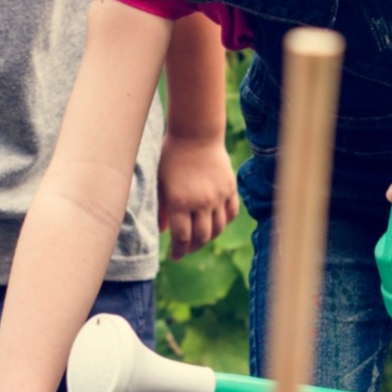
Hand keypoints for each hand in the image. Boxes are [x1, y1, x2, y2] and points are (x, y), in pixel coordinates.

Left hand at [156, 132, 238, 256]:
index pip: (182, 238)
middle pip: (202, 237)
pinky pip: (231, 213)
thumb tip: (163, 231)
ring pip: (218, 228)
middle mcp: (201, 202)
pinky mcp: (230, 188)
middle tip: (186, 249)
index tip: (175, 256)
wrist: (196, 135)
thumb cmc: (171, 157)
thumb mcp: (160, 182)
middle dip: (193, 247)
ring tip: (200, 238)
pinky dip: (224, 222)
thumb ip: (161, 209)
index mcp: (180, 202)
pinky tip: (216, 223)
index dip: (179, 251)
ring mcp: (218, 196)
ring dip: (208, 237)